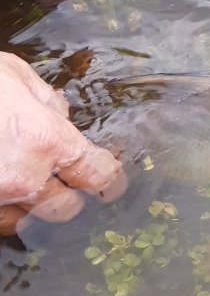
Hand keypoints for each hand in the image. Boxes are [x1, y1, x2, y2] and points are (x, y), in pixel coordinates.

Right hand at [0, 53, 125, 235]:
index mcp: (45, 140)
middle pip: (64, 208)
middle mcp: (22, 178)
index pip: (96, 173)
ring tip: (15, 180)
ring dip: (26, 206)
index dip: (109, 178)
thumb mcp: (11, 74)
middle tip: (58, 178)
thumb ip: (43, 98)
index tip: (112, 181)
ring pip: (24, 221)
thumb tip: (60, 113)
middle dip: (65, 194)